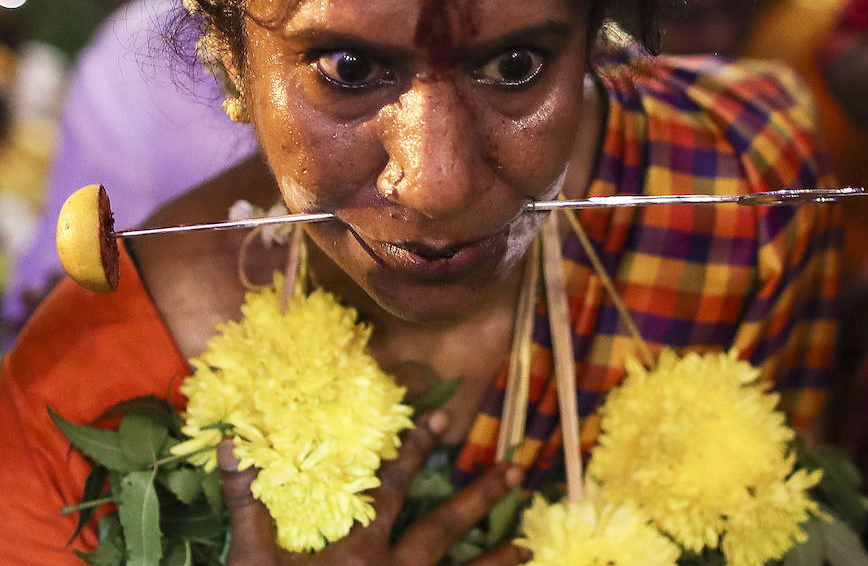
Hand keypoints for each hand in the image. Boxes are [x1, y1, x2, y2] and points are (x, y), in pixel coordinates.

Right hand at [219, 411, 527, 565]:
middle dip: (480, 495)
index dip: (415, 450)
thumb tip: (233, 442)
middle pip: (445, 526)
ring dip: (499, 559)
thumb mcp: (249, 561)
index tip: (443, 420)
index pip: (393, 486)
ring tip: (531, 545)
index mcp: (360, 548)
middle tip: (515, 469)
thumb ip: (247, 503)